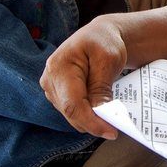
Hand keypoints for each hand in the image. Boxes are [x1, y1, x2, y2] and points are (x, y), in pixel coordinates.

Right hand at [40, 15, 126, 138]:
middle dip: (93, 122)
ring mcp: (51, 87)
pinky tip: (100, 106)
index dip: (91, 122)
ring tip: (110, 112)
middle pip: (70, 113)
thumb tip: (98, 114)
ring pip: (71, 115)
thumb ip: (101, 87)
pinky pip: (72, 111)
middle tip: (116, 125)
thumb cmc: (104, 42)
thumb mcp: (108, 60)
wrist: (99, 35)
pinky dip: (87, 113)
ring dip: (91, 118)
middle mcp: (49, 78)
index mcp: (59, 66)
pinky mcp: (57, 94)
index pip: (72, 104)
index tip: (111, 132)